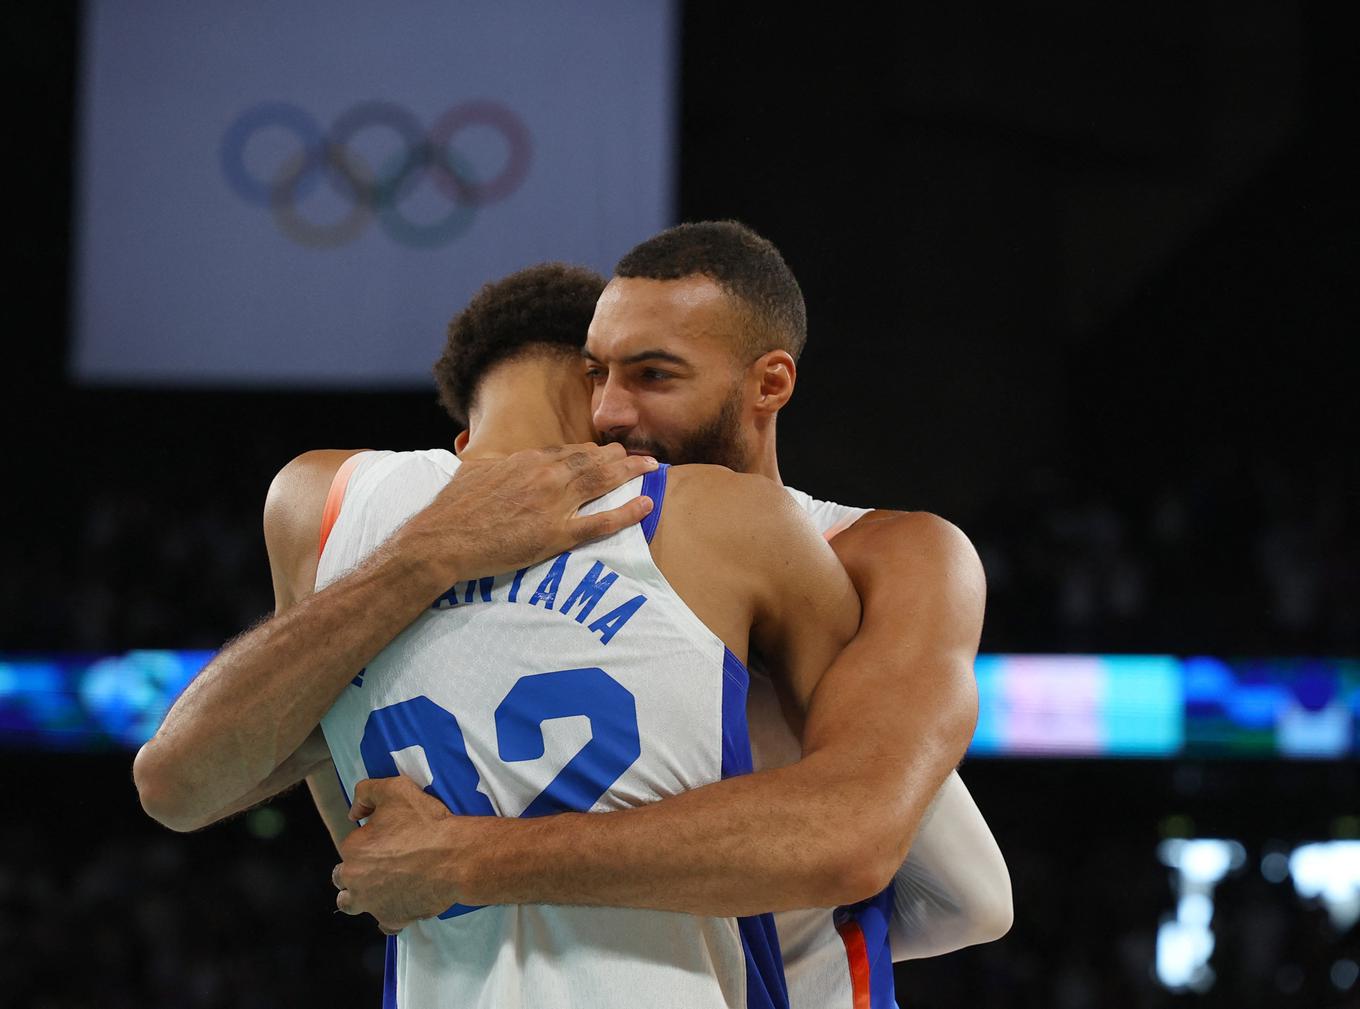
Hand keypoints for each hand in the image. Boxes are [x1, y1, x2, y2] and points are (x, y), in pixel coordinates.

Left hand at [332, 776, 491, 932]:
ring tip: (380, 887)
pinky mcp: (392, 918)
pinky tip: (400, 903)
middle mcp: (355, 879)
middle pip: (342, 878)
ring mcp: (372, 903)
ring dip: (360, 896)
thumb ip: (366, 793)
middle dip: (355, 871)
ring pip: (351, 904)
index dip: (367, 840)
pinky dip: (389, 915)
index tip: (385, 838)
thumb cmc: (426, 823)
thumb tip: (354, 813)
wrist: (456, 857)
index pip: (350, 846)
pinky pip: (383, 923)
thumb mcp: (396, 789)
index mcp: (354, 849)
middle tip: (380, 863)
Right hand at [394, 443, 656, 583]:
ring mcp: (554, 504)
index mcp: (527, 460)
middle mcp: (546, 475)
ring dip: (631, 472)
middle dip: (620, 457)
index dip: (592, 452)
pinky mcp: (556, 534)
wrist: (442, 539)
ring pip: (603, 482)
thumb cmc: (453, 509)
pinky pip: (601, 521)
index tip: (606, 452)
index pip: (569, 450)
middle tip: (641, 457)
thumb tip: (486, 457)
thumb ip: (489, 463)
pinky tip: (645, 504)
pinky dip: (626, 512)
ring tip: (651, 469)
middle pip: (593, 460)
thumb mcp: (472, 471)